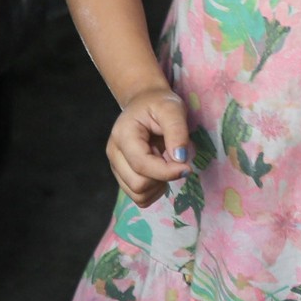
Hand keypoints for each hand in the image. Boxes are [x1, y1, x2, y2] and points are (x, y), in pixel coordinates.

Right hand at [108, 85, 191, 207]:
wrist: (145, 103)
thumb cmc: (159, 104)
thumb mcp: (172, 109)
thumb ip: (177, 131)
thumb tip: (180, 159)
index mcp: (123, 135)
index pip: (141, 165)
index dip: (167, 172)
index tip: (187, 167)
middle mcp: (114, 153)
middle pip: (138, 184)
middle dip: (162, 177)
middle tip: (174, 159)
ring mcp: (116, 166)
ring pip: (138, 195)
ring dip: (159, 186)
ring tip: (166, 163)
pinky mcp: (122, 176)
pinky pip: (140, 197)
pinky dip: (154, 190)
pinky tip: (160, 172)